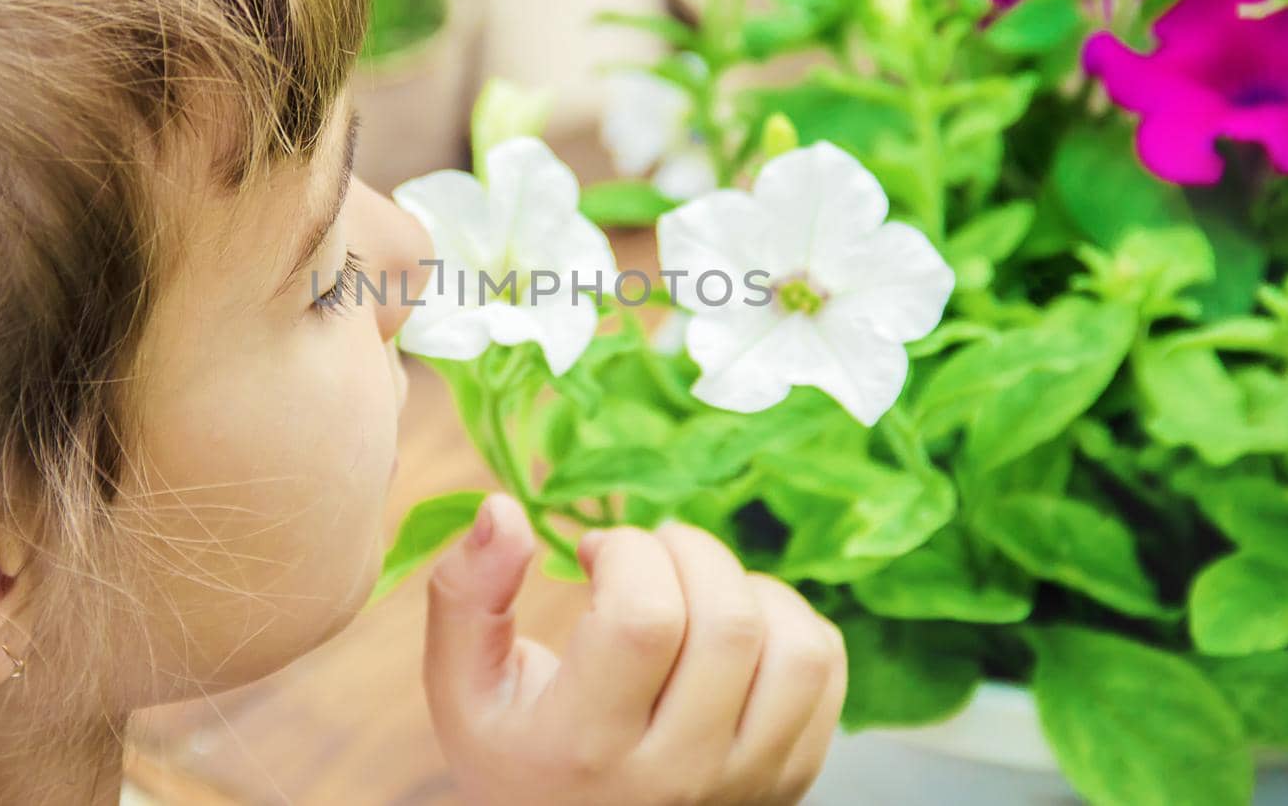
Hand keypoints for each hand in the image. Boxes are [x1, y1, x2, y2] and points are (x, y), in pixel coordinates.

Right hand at [422, 494, 845, 805]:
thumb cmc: (517, 753)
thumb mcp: (464, 686)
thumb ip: (467, 595)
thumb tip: (503, 508)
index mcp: (585, 746)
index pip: (643, 620)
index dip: (628, 553)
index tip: (598, 553)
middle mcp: (675, 775)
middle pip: (726, 624)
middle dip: (687, 552)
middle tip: (647, 556)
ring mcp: (744, 782)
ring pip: (793, 649)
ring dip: (747, 586)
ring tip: (695, 587)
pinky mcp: (788, 779)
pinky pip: (824, 674)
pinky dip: (790, 622)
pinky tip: (734, 626)